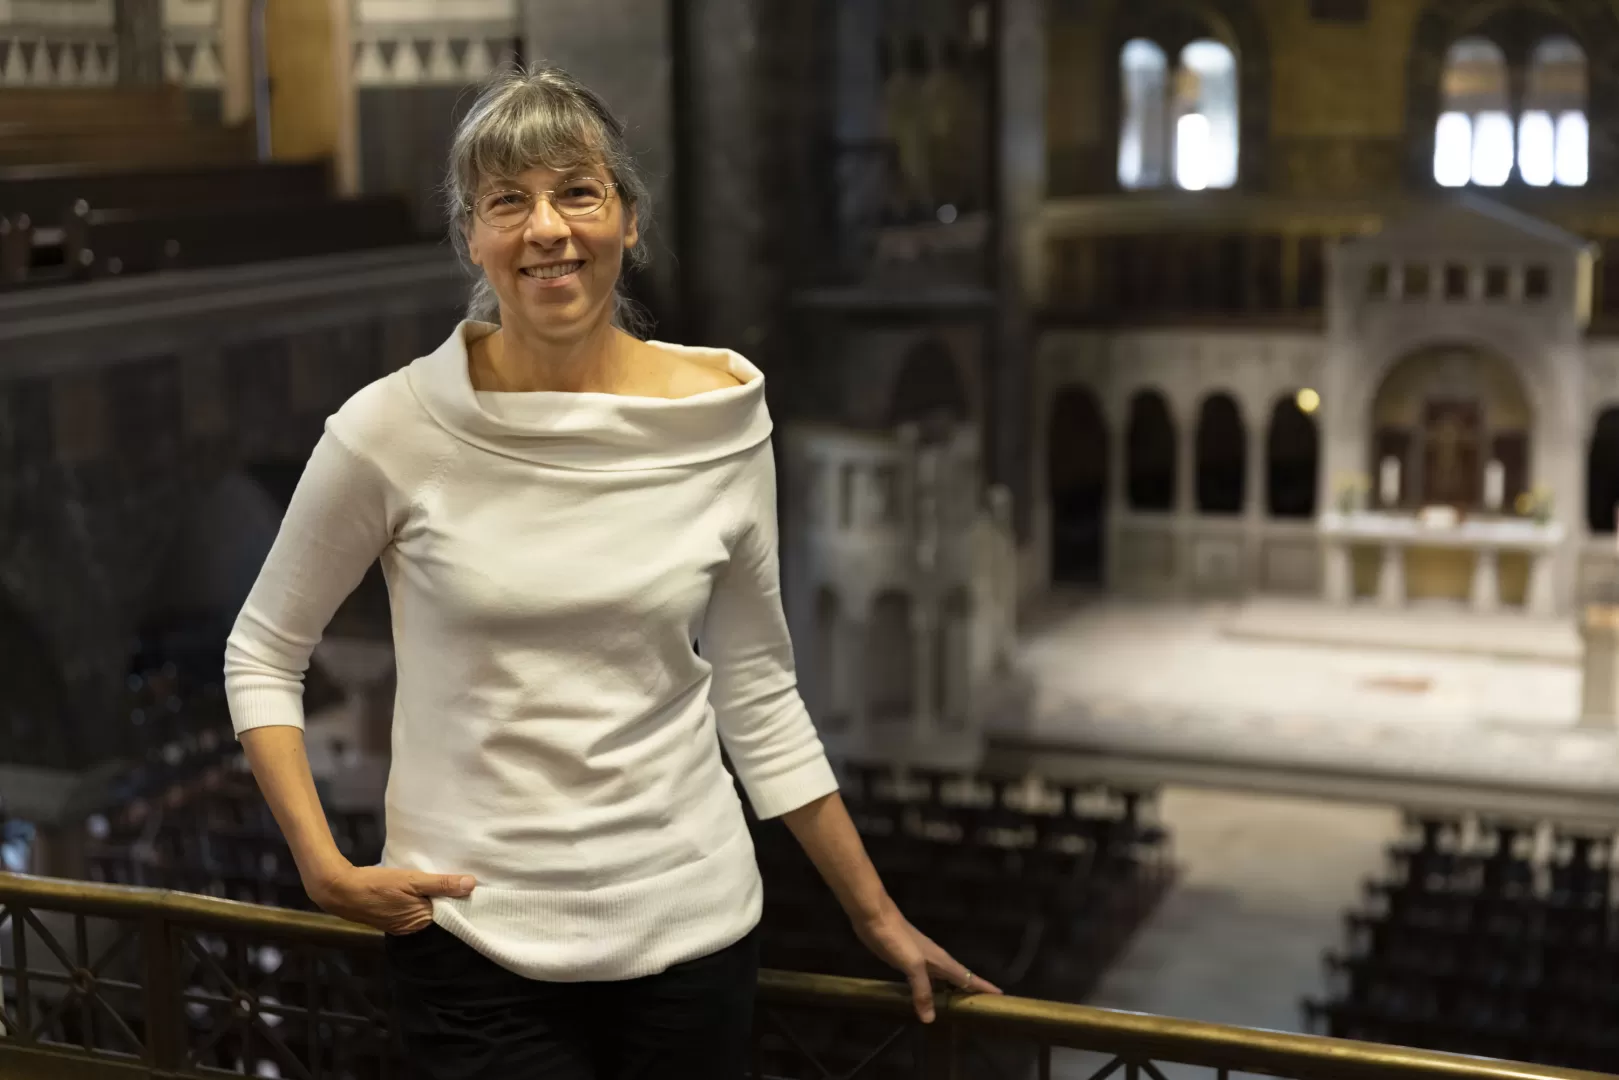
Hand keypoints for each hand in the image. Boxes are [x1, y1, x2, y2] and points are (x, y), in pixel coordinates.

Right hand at [306, 864, 475, 934]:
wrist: (340, 890)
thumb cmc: (377, 885)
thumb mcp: (412, 880)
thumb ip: (441, 884)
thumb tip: (471, 885)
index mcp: (421, 921)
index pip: (451, 912)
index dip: (460, 897)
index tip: (471, 882)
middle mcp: (413, 928)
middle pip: (438, 911)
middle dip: (447, 896)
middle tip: (458, 874)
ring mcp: (400, 924)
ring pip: (424, 909)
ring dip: (432, 896)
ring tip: (441, 877)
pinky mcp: (390, 918)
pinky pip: (412, 908)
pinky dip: (417, 898)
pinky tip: (419, 885)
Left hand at [852, 900, 1002, 1022]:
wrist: (875, 917)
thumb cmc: (897, 938)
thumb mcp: (912, 965)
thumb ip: (922, 991)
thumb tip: (931, 1019)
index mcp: (941, 961)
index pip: (967, 976)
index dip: (983, 986)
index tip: (1000, 997)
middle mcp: (935, 961)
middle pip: (957, 979)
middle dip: (969, 992)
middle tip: (978, 1009)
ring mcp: (920, 961)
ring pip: (940, 980)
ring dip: (948, 993)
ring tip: (955, 1009)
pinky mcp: (906, 962)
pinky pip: (924, 980)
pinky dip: (929, 990)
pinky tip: (925, 998)